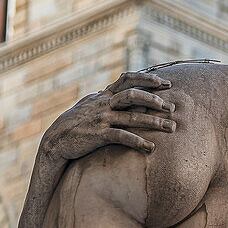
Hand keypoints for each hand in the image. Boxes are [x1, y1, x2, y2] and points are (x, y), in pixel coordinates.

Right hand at [41, 71, 175, 162]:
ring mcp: (102, 119)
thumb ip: (103, 97)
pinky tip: (151, 148)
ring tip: (171, 128)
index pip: (128, 79)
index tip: (166, 83)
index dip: (148, 79)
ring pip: (133, 117)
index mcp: (104, 96)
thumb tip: (112, 90)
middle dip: (155, 100)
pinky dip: (138, 142)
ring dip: (155, 122)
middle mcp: (104, 104)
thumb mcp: (88, 105)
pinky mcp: (99, 135)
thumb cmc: (74, 123)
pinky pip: (122, 137)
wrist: (55, 140)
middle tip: (172, 108)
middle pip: (134, 95)